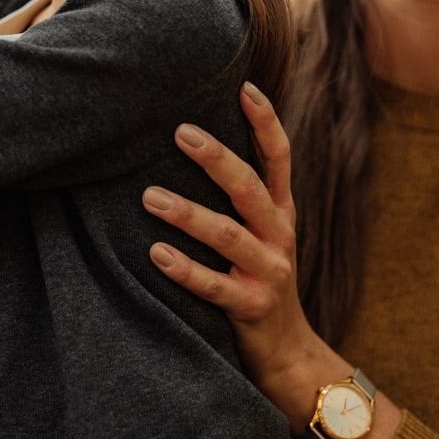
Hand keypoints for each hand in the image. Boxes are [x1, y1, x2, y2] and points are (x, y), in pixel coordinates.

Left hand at [143, 81, 328, 392]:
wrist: (288, 352)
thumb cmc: (258, 279)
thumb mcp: (260, 234)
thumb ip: (241, 197)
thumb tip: (195, 141)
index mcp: (281, 213)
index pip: (279, 159)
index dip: (266, 122)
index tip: (244, 87)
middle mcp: (279, 236)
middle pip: (250, 189)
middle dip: (217, 159)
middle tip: (180, 132)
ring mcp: (268, 273)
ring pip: (229, 236)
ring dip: (189, 214)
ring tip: (150, 197)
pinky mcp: (252, 308)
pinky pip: (215, 287)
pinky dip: (185, 269)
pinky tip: (155, 254)